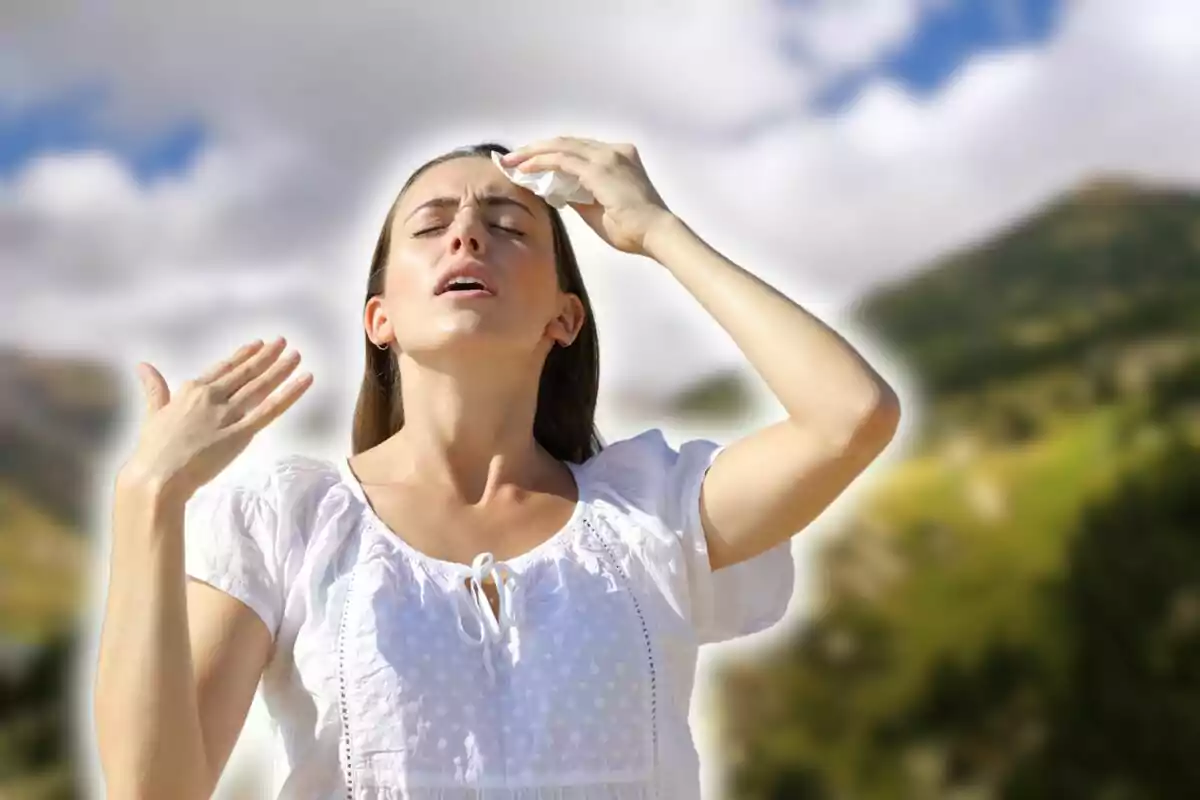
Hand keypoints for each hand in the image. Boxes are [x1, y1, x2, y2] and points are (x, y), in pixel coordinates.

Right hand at [120, 338, 312, 503]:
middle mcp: (212, 396)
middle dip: (267, 356)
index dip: (243, 355)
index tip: (258, 344)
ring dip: (280, 369)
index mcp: (191, 390)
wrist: (158, 476)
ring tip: (296, 354)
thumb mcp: (153, 412)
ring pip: (260, 386)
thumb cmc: (153, 450)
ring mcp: (228, 414)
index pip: (224, 368)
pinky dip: (290, 393)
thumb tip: (143, 365)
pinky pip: (270, 410)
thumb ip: (155, 388)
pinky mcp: (241, 433)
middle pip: (246, 372)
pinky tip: (305, 380)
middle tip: (283, 342)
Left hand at [501, 137, 675, 256]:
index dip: (552, 153)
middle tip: (512, 158)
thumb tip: (558, 191)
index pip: (578, 149)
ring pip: (561, 146)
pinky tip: (524, 169)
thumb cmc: (633, 228)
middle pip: (566, 142)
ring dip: (532, 153)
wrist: (655, 233)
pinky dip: (540, 162)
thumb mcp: (600, 209)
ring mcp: (607, 157)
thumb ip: (580, 196)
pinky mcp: (598, 169)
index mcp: (619, 157)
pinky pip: (561, 160)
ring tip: (511, 162)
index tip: (530, 161)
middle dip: (535, 148)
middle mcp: (614, 151)